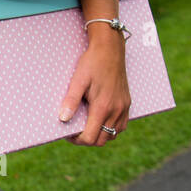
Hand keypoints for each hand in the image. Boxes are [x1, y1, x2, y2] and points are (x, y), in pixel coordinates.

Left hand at [60, 28, 130, 145]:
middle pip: (102, 140)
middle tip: (75, 131)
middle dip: (87, 139)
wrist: (110, 49)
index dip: (77, 140)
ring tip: (87, 126)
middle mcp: (116, 110)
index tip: (68, 133)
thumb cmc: (92, 63)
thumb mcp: (78, 80)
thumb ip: (71, 101)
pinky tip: (100, 120)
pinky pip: (121, 126)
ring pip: (113, 135)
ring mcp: (123, 108)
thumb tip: (62, 119)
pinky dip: (111, 129)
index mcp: (102, 107)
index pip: (90, 137)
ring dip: (100, 135)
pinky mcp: (127, 104)